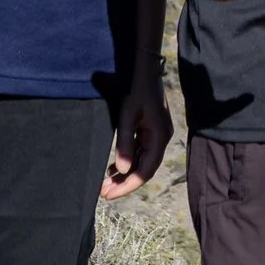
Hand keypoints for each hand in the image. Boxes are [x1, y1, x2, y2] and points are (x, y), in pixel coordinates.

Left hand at [101, 83, 170, 198]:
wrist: (144, 70)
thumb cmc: (136, 90)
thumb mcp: (127, 116)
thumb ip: (125, 143)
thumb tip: (122, 170)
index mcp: (160, 138)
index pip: (145, 170)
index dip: (128, 185)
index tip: (110, 194)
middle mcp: (161, 139)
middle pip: (144, 169)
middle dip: (124, 183)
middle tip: (103, 194)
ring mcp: (156, 135)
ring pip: (141, 161)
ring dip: (124, 174)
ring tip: (105, 185)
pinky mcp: (149, 130)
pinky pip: (139, 152)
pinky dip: (127, 161)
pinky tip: (112, 169)